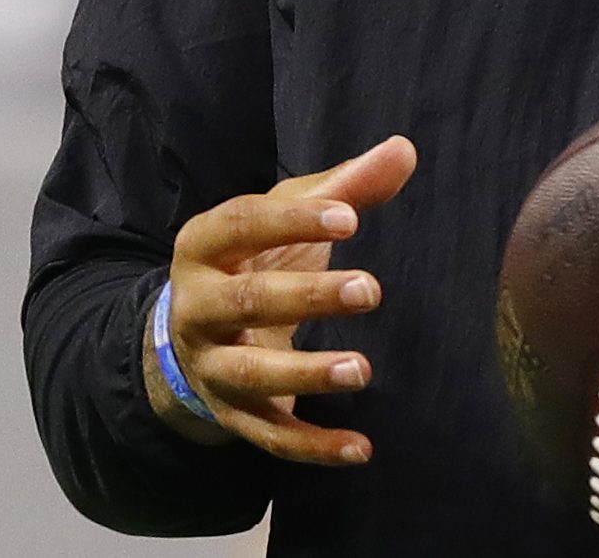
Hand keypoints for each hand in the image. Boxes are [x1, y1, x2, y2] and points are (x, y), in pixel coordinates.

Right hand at [148, 135, 417, 464]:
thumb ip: (343, 188)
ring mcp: (211, 366)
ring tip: (363, 369)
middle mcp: (197, 306)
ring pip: (252, 374)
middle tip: (370, 290)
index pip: (241, 225)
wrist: (195, 334)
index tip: (351, 217)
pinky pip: (269, 436)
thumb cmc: (255, 259)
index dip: (291, 220)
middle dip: (307, 297)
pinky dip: (313, 446)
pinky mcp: (232, 414)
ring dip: (307, 374)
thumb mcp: (286, 219)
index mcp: (204, 246)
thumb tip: (404, 150)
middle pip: (247, 301)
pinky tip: (360, 448)